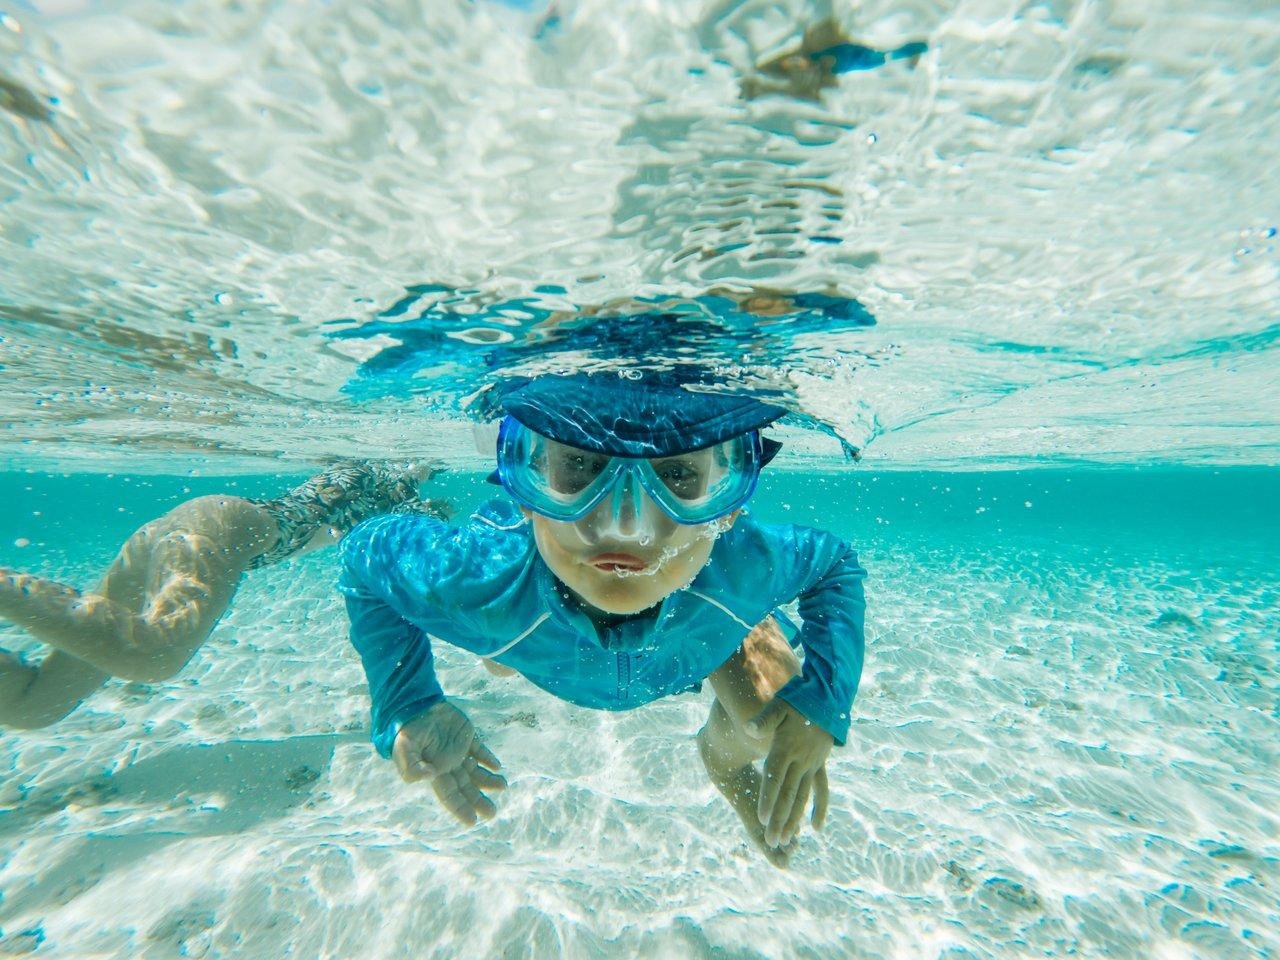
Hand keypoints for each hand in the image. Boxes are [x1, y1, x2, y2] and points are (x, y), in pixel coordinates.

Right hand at [392, 700, 505, 825]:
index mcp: (435, 771)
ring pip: (476, 771)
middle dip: (478, 800)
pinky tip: (497, 766)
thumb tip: (429, 777)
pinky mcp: (466, 736)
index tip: (473, 821)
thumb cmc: (408, 729)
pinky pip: (479, 749)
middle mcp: (449, 765)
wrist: (414, 705)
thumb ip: (411, 766)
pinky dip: (488, 758)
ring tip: (503, 785)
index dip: (460, 808)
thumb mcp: (404, 748)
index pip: (450, 795)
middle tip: (492, 813)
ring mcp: (458, 750)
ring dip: (489, 780)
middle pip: (466, 787)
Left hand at [747, 699, 832, 847]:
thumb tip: (749, 728)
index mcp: (786, 747)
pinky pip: (822, 790)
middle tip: (772, 841)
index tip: (762, 820)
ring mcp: (812, 764)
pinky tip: (816, 828)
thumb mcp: (780, 704)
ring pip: (803, 797)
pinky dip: (820, 809)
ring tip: (786, 840)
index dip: (768, 799)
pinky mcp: (821, 763)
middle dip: (779, 819)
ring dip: (794, 819)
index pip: (775, 778)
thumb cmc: (799, 697)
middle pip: (787, 794)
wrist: (828, 695)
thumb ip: (764, 719)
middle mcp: (800, 759)